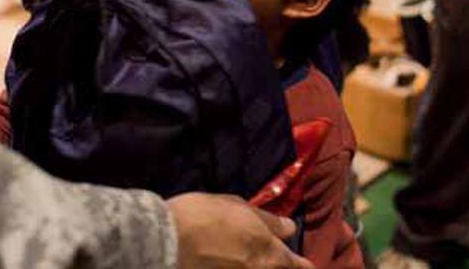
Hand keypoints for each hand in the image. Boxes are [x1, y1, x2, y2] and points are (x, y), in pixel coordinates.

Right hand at [168, 193, 313, 268]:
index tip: (303, 263)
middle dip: (281, 265)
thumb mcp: (238, 207)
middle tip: (275, 259)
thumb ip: (267, 222)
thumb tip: (289, 228)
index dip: (301, 265)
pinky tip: (225, 263)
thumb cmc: (203, 216)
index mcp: (270, 255)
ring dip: (254, 267)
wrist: (165, 241)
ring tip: (240, 260)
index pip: (299, 267)